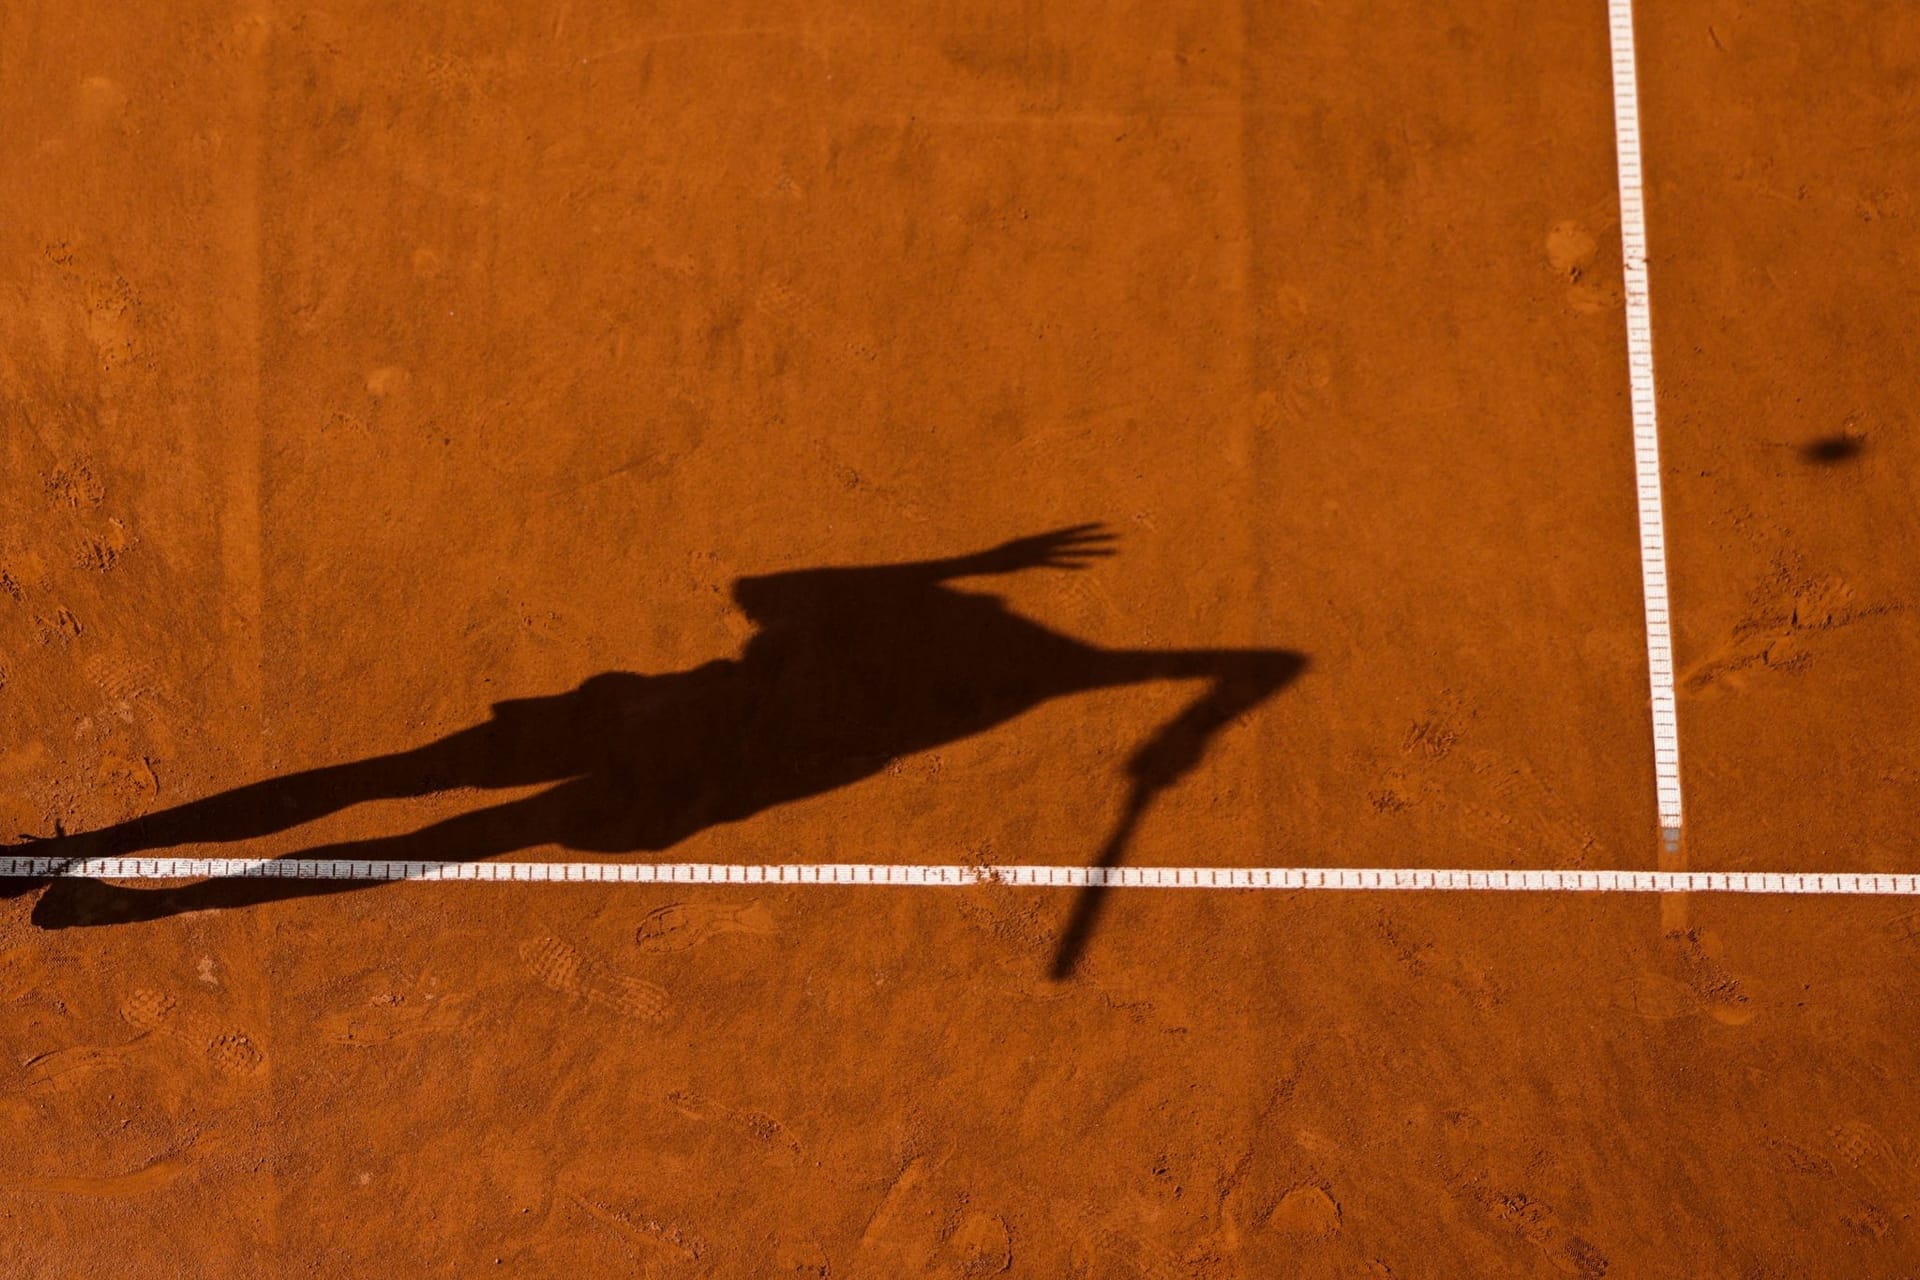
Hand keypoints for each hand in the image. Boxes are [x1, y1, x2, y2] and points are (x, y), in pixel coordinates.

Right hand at [964, 524, 1116, 574]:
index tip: (1103, 528)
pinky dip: (1069, 563)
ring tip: (1109, 551)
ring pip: (1068, 550)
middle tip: (1116, 538)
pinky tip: (1085, 565)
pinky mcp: (1031, 562)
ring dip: (1089, 550)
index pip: (1066, 533)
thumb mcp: (1013, 553)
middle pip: (1073, 540)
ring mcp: (1036, 552)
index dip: (1085, 531)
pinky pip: (1053, 563)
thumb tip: (1036, 554)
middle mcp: (1040, 543)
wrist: (978, 562)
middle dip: (1095, 539)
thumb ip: (1028, 553)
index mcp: (1037, 539)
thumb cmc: (996, 560)